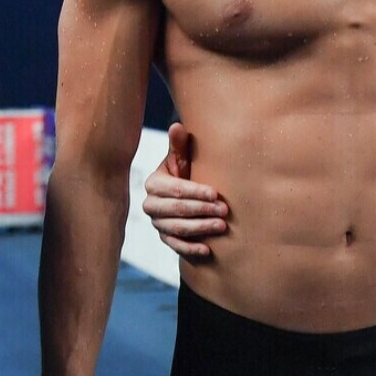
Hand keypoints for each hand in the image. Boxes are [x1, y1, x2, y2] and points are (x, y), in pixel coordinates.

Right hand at [141, 122, 227, 259]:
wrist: (184, 193)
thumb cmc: (186, 171)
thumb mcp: (183, 158)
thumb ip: (180, 145)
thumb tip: (178, 125)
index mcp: (154, 184)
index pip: (175, 190)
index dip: (195, 192)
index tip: (216, 193)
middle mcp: (151, 205)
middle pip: (176, 210)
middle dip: (201, 210)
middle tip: (224, 210)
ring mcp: (157, 223)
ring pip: (177, 229)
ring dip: (200, 229)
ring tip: (222, 226)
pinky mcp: (165, 238)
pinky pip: (176, 246)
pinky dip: (191, 249)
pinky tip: (208, 250)